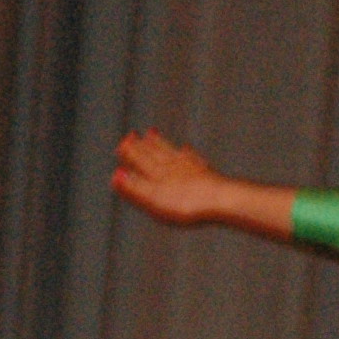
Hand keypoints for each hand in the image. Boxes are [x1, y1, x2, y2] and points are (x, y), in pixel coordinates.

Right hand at [111, 128, 231, 224]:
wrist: (222, 201)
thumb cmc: (187, 204)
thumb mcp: (155, 200)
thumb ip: (135, 188)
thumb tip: (116, 176)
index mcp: (159, 174)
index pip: (141, 160)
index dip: (131, 153)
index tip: (123, 142)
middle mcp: (173, 167)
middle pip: (155, 154)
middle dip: (143, 145)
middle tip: (134, 134)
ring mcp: (191, 168)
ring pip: (171, 152)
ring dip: (160, 144)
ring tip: (152, 134)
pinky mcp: (207, 174)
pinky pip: (193, 158)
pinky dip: (186, 152)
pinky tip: (186, 149)